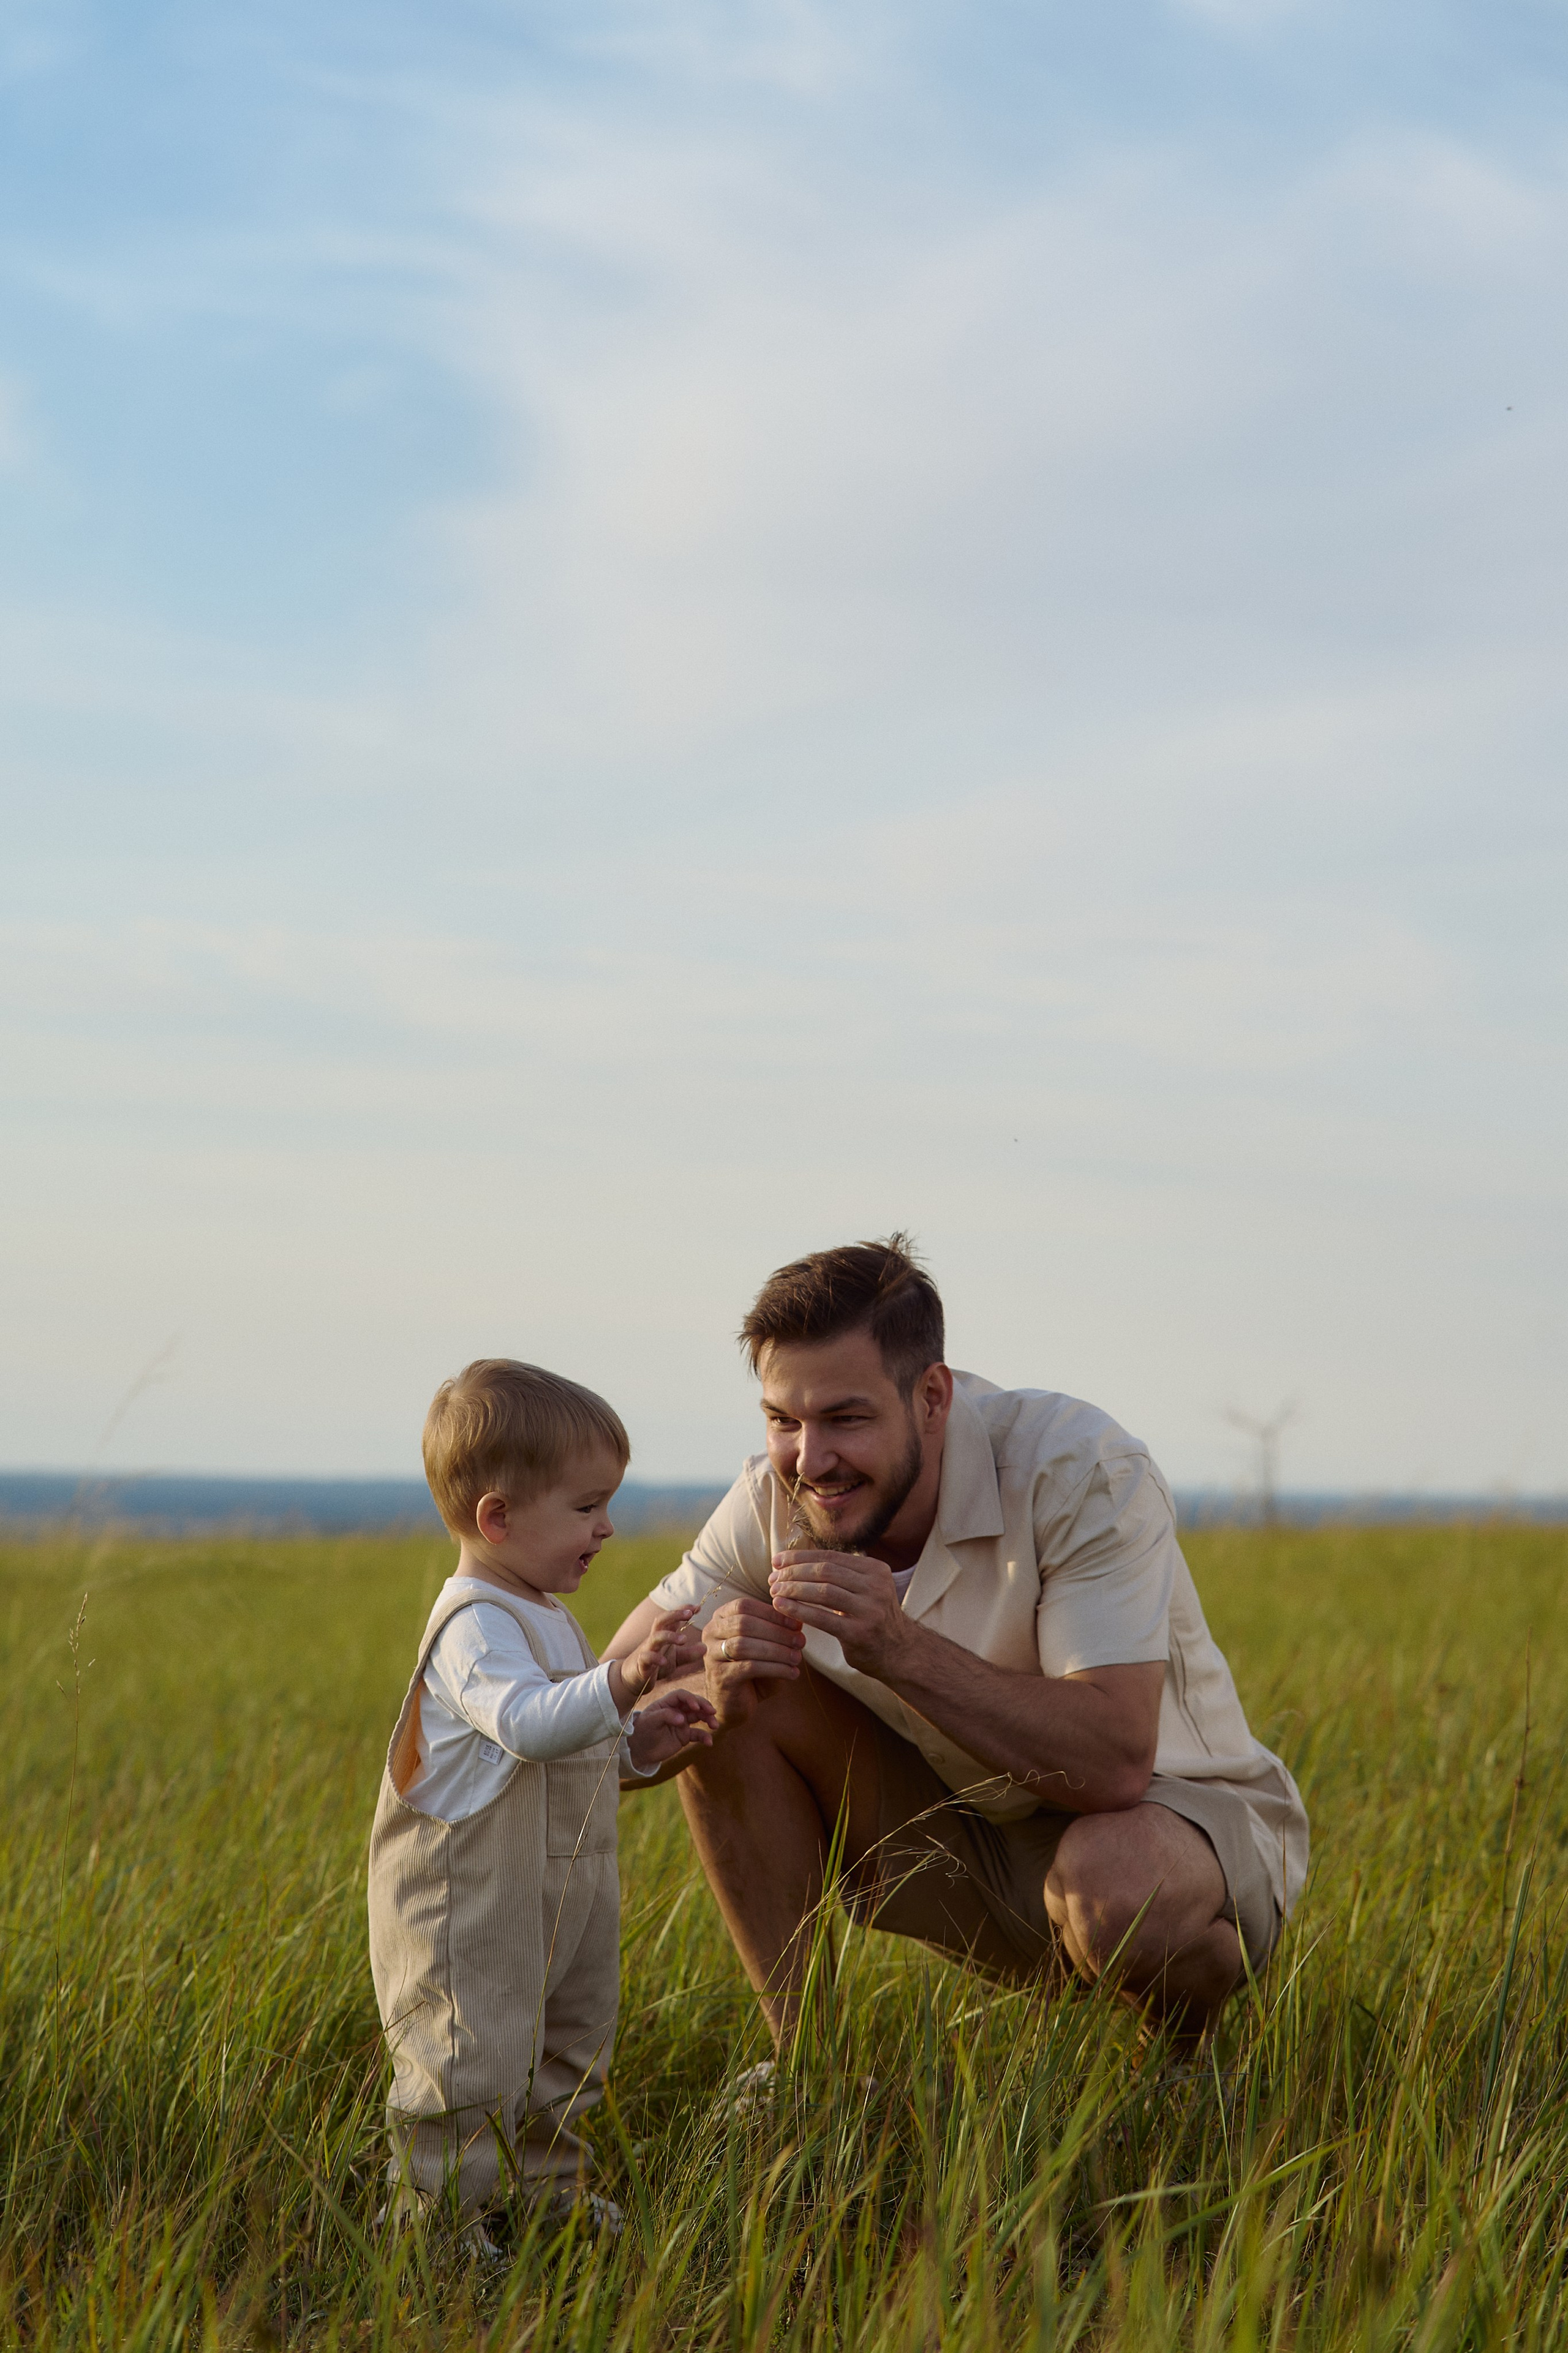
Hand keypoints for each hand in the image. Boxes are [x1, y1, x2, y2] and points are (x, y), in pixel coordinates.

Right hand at [608, 1606, 703, 1711]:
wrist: (632, 1679)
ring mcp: (647, 1650)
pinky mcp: (641, 1664)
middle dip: (675, 1614)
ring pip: (655, 1637)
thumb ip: (689, 1654)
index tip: (698, 1607)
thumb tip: (705, 1647)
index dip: (683, 1610)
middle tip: (689, 1614)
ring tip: (683, 1639)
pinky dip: (655, 1658)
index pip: (672, 1618)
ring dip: (669, 1636)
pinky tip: (664, 1661)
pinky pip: (646, 1657)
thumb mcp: (675, 1659)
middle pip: (661, 1620)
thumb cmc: (655, 1664)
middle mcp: (655, 1639)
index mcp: (663, 1635)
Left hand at [626, 1687, 716, 1769]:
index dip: (690, 1699)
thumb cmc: (642, 1731)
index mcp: (667, 1703)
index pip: (681, 1696)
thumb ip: (666, 1716)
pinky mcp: (685, 1735)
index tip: (696, 1707)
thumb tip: (683, 1719)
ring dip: (708, 1719)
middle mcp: (676, 1710)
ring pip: (699, 1717)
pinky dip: (705, 1737)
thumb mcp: (650, 1721)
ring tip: (715, 1725)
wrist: (639, 1750)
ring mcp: (682, 1722)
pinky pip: (698, 1734)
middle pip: (694, 1704)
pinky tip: (709, 1742)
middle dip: (704, 1707)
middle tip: (712, 1712)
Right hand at [702, 1595, 805, 1728]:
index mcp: (720, 1617)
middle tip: (800, 1641)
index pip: (744, 1605)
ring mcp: (711, 1655)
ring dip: (776, 1651)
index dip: (772, 1613)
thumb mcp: (765, 1645)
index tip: (797, 1624)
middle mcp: (711, 1632)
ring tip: (797, 1658)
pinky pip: (749, 1667)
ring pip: (744, 1645)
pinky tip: (792, 1673)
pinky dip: (774, 1668)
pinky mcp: (720, 1677)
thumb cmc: (752, 1670)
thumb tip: (798, 1623)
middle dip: (776, 1631)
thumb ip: (777, 1632)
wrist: (735, 1702)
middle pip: (743, 1623)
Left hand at [767, 1550, 910, 1678]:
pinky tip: (781, 1607)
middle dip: (794, 1572)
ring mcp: (870, 1610)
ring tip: (774, 1591)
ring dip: (794, 1589)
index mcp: (875, 1569)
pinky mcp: (860, 1633)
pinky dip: (798, 1610)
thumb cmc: (873, 1618)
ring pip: (823, 1591)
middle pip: (825, 1571)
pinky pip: (823, 1618)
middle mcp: (875, 1586)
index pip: (830, 1556)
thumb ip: (842, 1574)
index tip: (777, 1560)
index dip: (800, 1556)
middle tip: (772, 1577)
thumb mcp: (866, 1589)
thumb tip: (797, 1560)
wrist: (900, 1652)